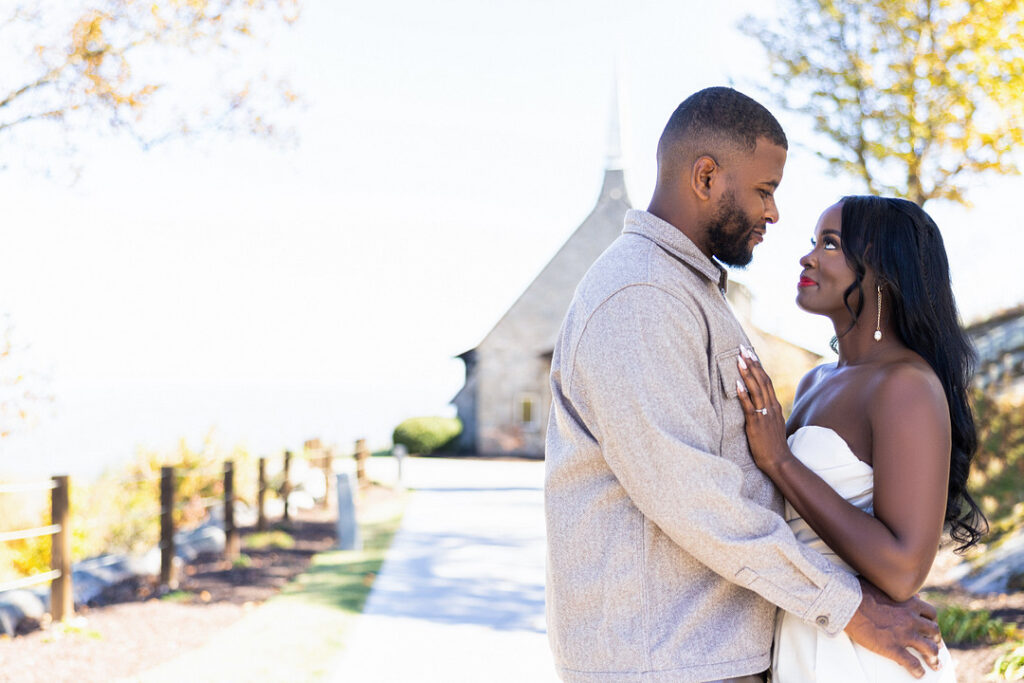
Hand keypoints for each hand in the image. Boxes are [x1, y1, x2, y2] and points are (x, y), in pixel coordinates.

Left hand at [735, 345, 789, 473]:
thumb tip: (759, 403)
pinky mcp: (756, 423)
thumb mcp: (772, 423)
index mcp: (774, 405)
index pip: (766, 380)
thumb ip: (767, 411)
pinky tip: (736, 383)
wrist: (779, 460)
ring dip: (747, 373)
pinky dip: (743, 394)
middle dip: (752, 363)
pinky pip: (749, 406)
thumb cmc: (773, 444)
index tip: (750, 353)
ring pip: (756, 389)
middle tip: (742, 349)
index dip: (758, 366)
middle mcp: (771, 406)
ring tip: (739, 359)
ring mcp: (764, 414)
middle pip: (762, 380)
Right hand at [845, 578, 941, 677]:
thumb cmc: (860, 591)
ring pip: (929, 649)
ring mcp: (904, 635)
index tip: (930, 627)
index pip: (930, 614)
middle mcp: (911, 620)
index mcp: (909, 604)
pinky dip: (918, 670)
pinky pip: (912, 663)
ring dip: (933, 658)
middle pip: (934, 632)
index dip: (932, 622)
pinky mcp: (893, 648)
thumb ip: (900, 593)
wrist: (847, 602)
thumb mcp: (883, 586)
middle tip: (934, 645)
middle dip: (936, 640)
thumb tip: (914, 596)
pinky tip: (919, 674)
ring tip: (934, 663)